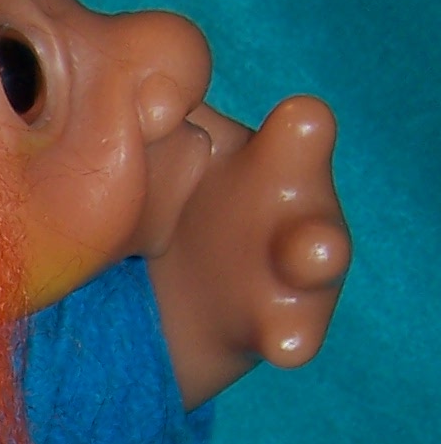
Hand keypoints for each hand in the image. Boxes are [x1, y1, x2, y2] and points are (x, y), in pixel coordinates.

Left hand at [148, 96, 349, 408]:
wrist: (163, 304)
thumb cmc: (159, 211)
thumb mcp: (139, 172)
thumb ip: (132, 138)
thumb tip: (128, 108)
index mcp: (239, 137)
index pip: (213, 97)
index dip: (206, 103)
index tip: (151, 112)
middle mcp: (281, 185)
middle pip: (297, 151)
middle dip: (299, 139)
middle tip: (300, 118)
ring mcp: (293, 256)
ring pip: (315, 245)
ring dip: (316, 246)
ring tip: (313, 252)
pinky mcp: (285, 321)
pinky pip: (292, 326)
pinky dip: (290, 335)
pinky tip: (286, 346)